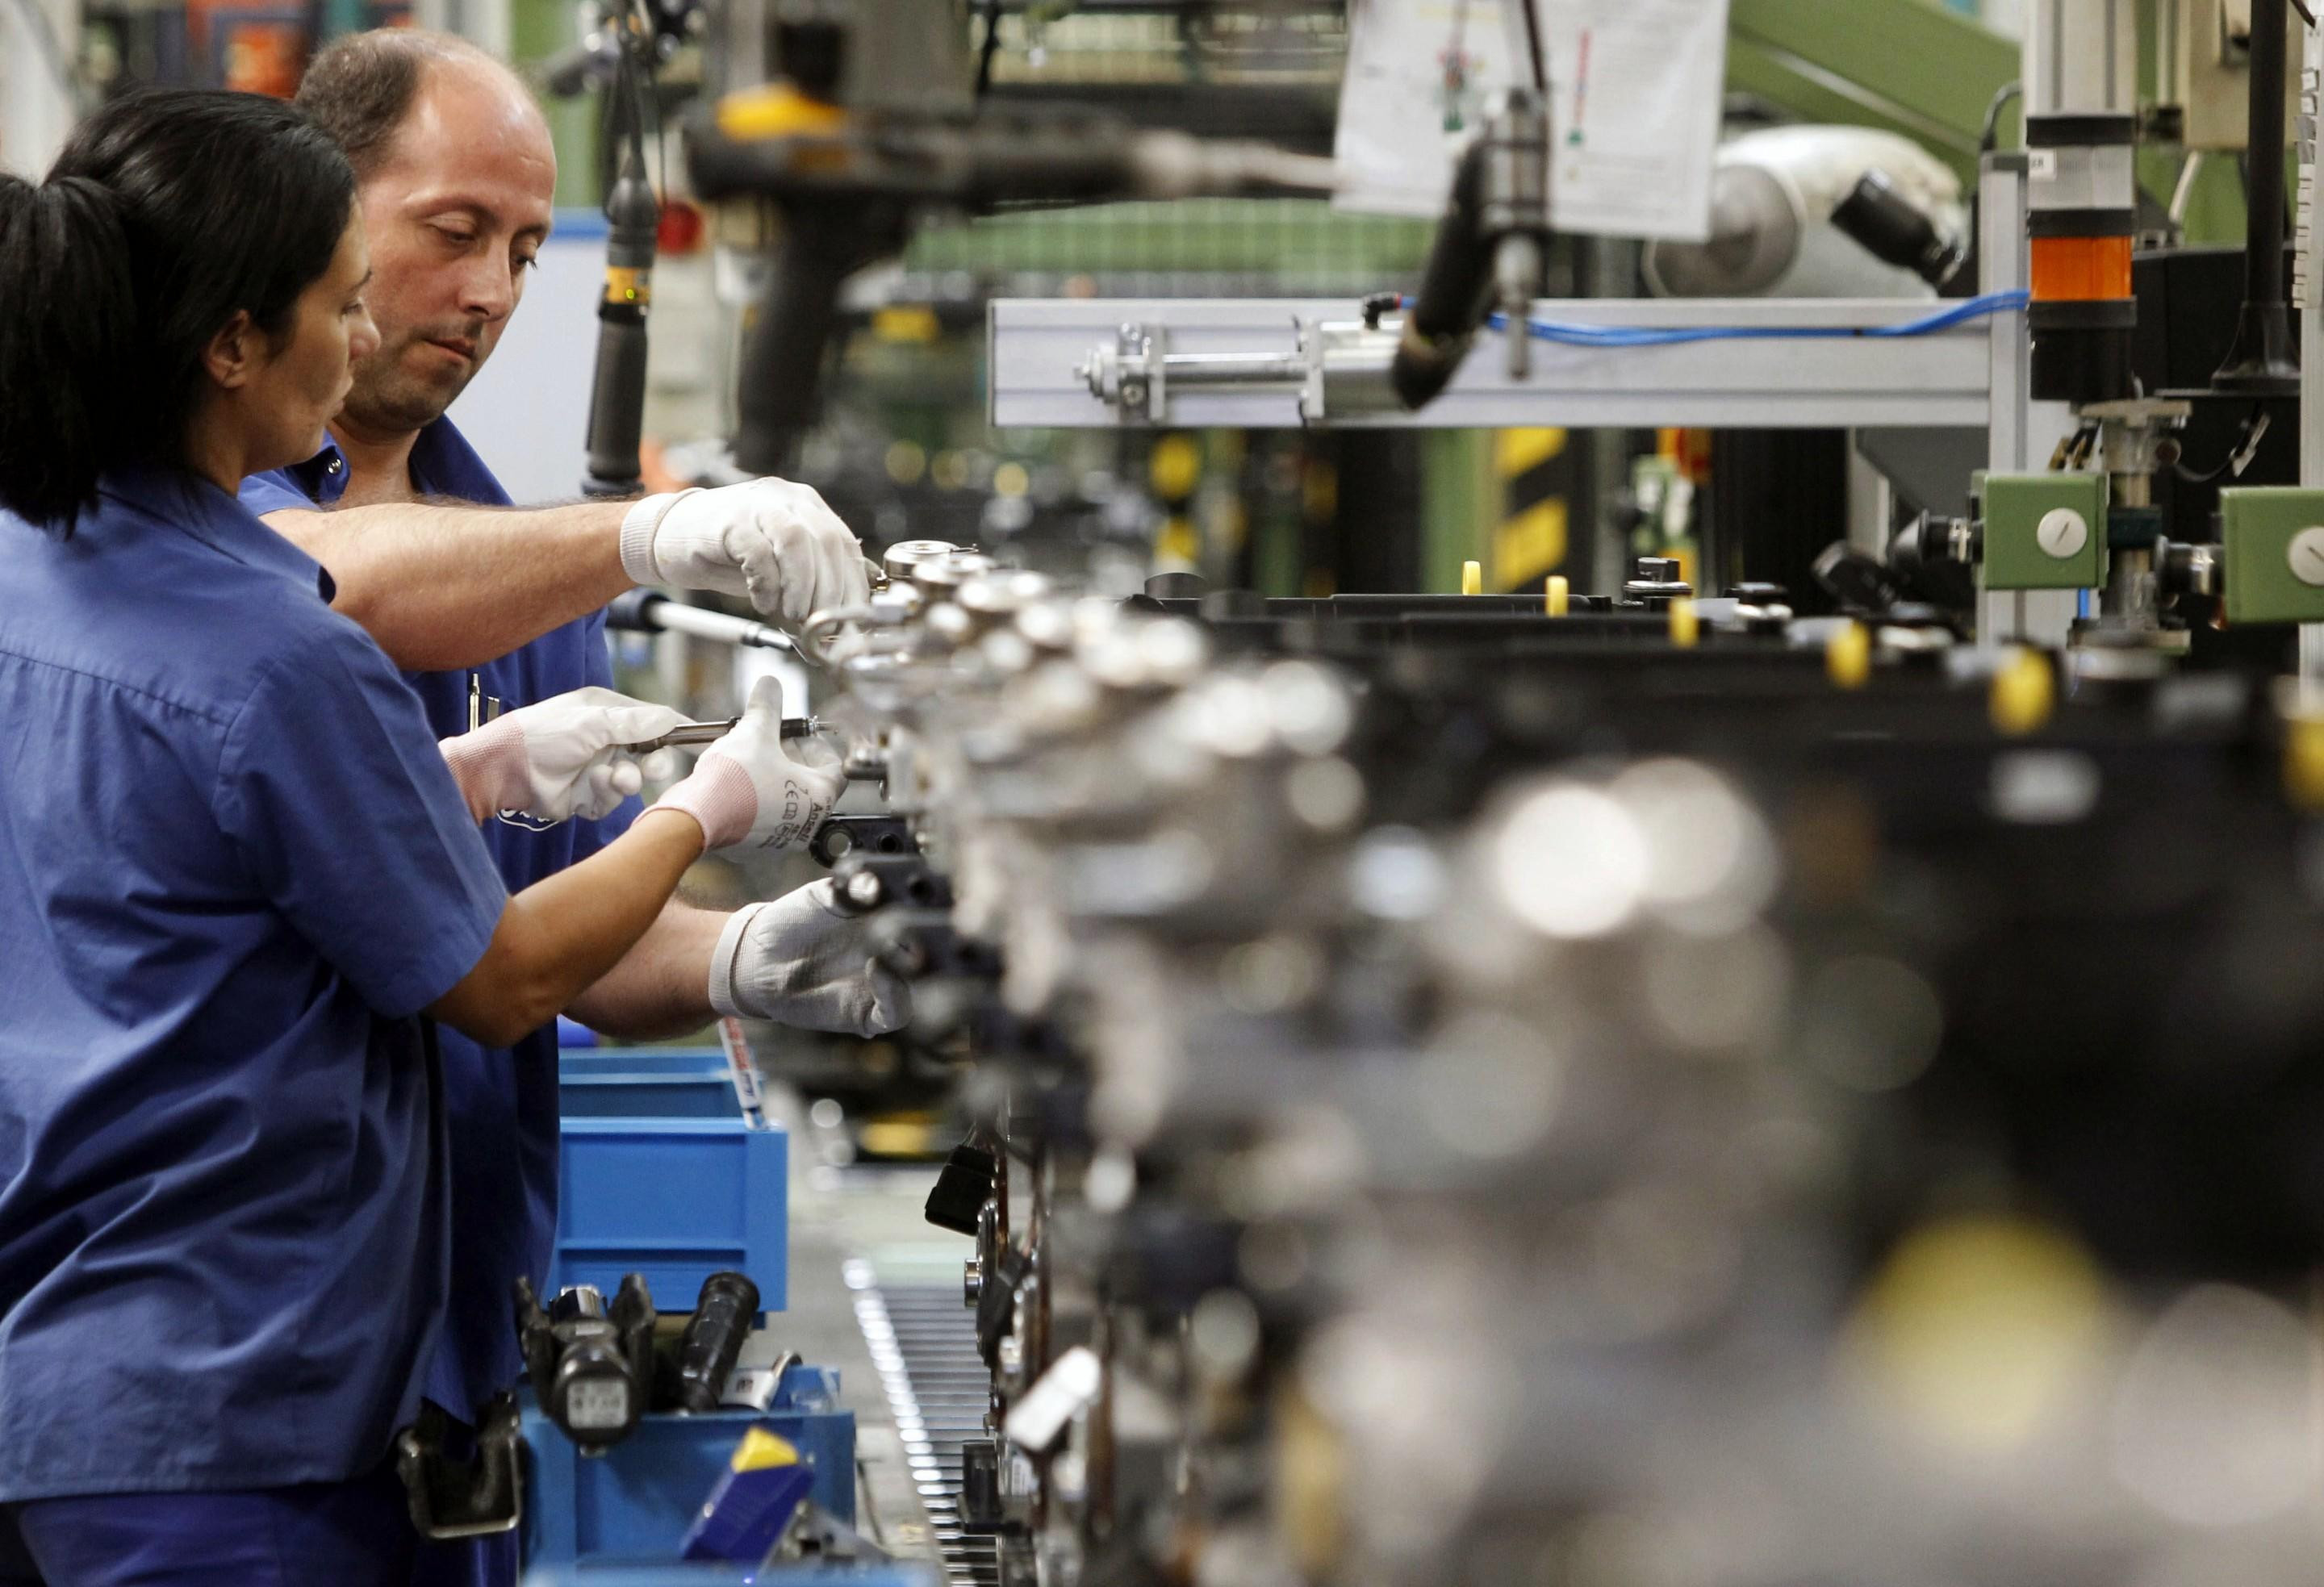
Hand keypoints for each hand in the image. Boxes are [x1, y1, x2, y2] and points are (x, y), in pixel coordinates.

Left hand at [439, 686, 681, 823]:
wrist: (504, 771)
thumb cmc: (542, 735)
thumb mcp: (592, 722)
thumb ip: (635, 723)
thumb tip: (671, 719)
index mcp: (606, 713)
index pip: (650, 720)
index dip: (672, 730)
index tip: (696, 738)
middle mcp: (604, 740)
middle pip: (648, 754)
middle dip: (652, 763)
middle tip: (652, 768)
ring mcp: (596, 769)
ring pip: (632, 781)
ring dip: (625, 780)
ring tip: (611, 779)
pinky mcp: (587, 796)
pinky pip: (612, 802)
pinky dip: (604, 797)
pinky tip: (588, 789)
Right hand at [619, 478, 870, 627]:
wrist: (670, 536)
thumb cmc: (730, 553)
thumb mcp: (782, 563)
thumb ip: (815, 575)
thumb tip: (851, 608)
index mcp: (807, 506)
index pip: (844, 544)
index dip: (852, 585)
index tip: (851, 620)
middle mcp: (786, 498)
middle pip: (826, 542)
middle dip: (831, 591)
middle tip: (825, 625)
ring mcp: (757, 505)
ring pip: (796, 541)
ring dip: (802, 585)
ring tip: (795, 615)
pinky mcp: (729, 521)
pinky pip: (758, 553)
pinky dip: (766, 584)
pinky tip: (763, 603)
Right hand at [654, 677, 844, 852]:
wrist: (697, 817)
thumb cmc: (736, 780)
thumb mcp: (754, 732)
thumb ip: (767, 707)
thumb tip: (770, 684)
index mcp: (819, 798)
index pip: (834, 767)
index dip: (815, 744)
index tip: (797, 733)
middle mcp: (806, 824)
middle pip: (808, 783)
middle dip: (790, 757)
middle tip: (771, 740)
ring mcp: (780, 840)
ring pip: (783, 801)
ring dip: (771, 777)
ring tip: (750, 757)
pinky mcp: (755, 848)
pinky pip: (761, 817)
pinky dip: (754, 798)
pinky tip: (736, 780)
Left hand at [709, 878, 910, 1036]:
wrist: (758, 958)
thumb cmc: (793, 922)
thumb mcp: (824, 896)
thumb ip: (852, 889)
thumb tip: (874, 882)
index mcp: (888, 923)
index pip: (922, 919)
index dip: (926, 912)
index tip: (920, 900)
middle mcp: (892, 955)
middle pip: (928, 953)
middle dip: (927, 941)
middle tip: (915, 925)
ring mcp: (882, 986)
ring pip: (918, 986)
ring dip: (913, 968)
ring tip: (890, 946)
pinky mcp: (867, 1013)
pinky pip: (894, 1013)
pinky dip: (893, 994)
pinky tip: (876, 969)